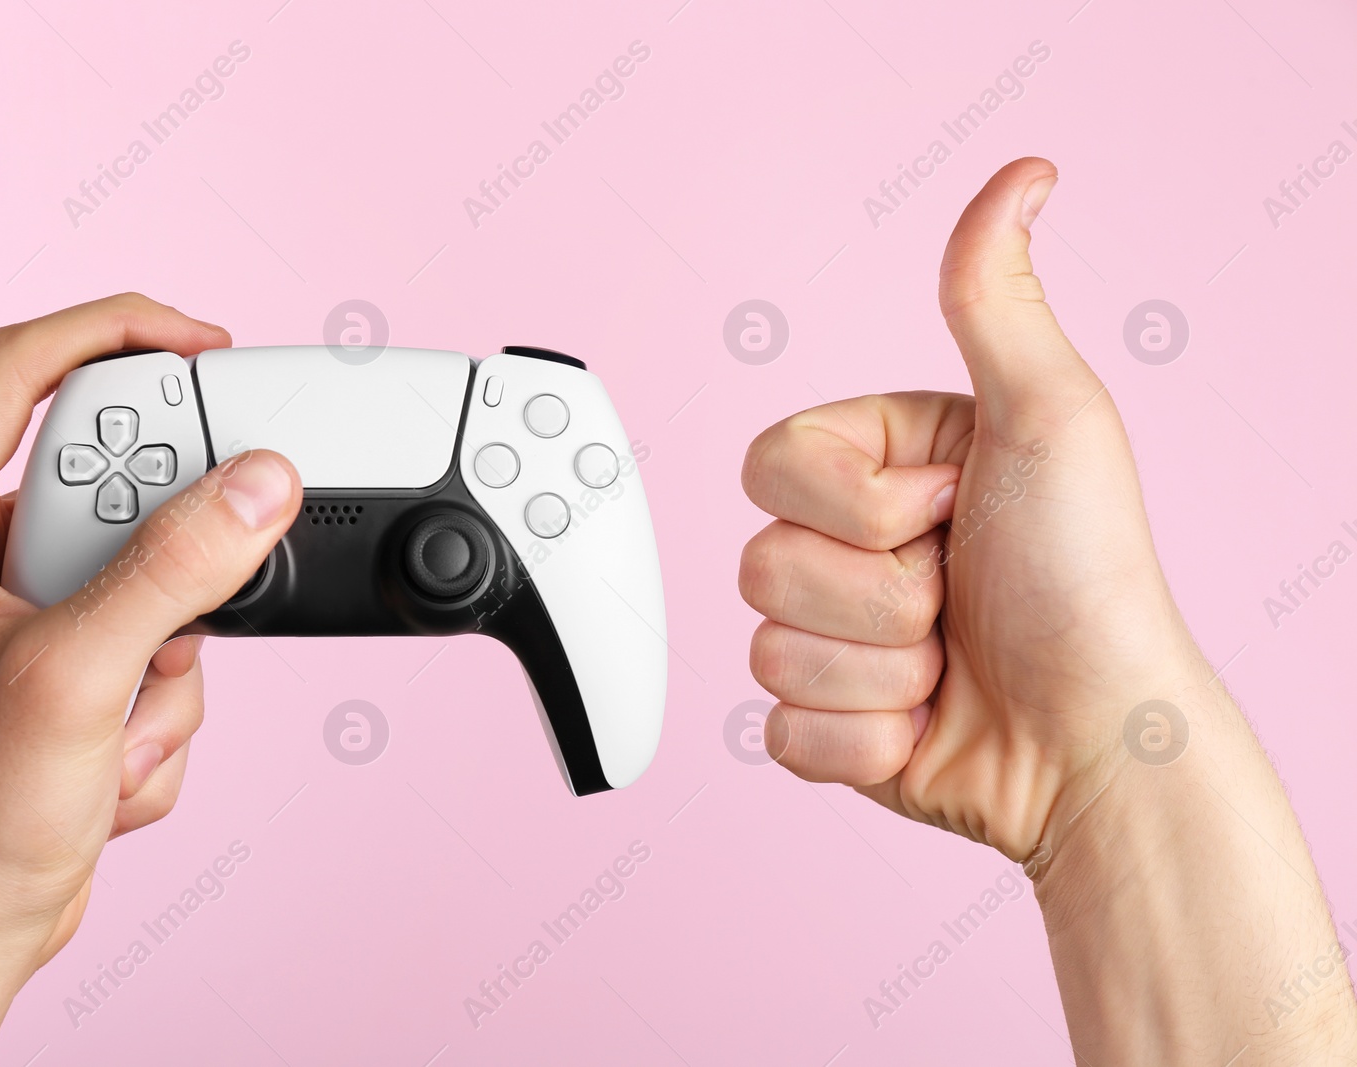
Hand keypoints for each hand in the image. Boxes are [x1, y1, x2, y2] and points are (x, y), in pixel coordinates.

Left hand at [0, 294, 301, 1065]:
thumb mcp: (76, 679)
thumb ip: (176, 571)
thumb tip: (258, 485)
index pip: (19, 368)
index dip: (118, 332)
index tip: (204, 346)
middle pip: (109, 481)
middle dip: (166, 565)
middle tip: (179, 613)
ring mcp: (18, 615)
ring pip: (150, 573)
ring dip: (166, 662)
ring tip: (113, 733)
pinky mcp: (63, 666)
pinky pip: (157, 641)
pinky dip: (158, 706)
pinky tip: (107, 765)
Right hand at [740, 159, 1356, 1062]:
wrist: (1094, 740)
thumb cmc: (1085, 580)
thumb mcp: (1049, 417)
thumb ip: (993, 299)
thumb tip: (1023, 174)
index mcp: (876, 467)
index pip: (771, 465)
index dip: (859, 504)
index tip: (954, 507)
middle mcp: (845, 548)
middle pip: (761, 563)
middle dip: (878, 596)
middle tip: (957, 595)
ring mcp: (829, 639)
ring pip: (768, 649)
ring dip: (878, 670)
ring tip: (951, 663)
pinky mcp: (822, 725)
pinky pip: (783, 730)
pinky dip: (863, 740)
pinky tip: (926, 724)